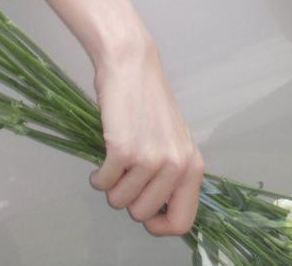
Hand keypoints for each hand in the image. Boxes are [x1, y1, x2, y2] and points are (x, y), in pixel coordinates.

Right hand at [90, 40, 204, 236]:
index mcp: (193, 165)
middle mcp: (176, 165)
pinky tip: (105, 152)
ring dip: (112, 184)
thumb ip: (172, 176)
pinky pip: (103, 183)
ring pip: (120, 202)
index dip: (159, 225)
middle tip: (128, 169)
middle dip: (129, 198)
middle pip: (143, 214)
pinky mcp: (124, 151)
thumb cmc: (149, 104)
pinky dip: (98, 174)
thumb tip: (158, 216)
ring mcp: (150, 159)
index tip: (145, 210)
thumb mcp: (173, 142)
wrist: (132, 66)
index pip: (183, 221)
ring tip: (118, 156)